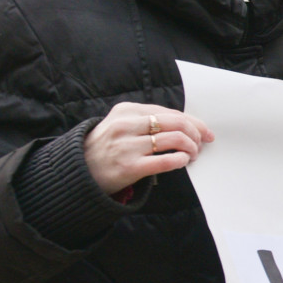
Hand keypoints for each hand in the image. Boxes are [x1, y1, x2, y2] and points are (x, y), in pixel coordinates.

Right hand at [83, 103, 213, 194]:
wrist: (77, 171)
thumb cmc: (107, 147)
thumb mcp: (122, 124)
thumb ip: (148, 120)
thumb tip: (187, 124)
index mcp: (126, 110)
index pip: (170, 112)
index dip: (193, 122)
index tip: (205, 132)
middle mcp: (126, 125)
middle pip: (176, 123)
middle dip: (195, 134)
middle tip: (200, 144)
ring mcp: (127, 146)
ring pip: (175, 139)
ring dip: (191, 148)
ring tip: (192, 155)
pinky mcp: (129, 167)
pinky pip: (166, 160)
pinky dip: (181, 160)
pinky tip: (183, 161)